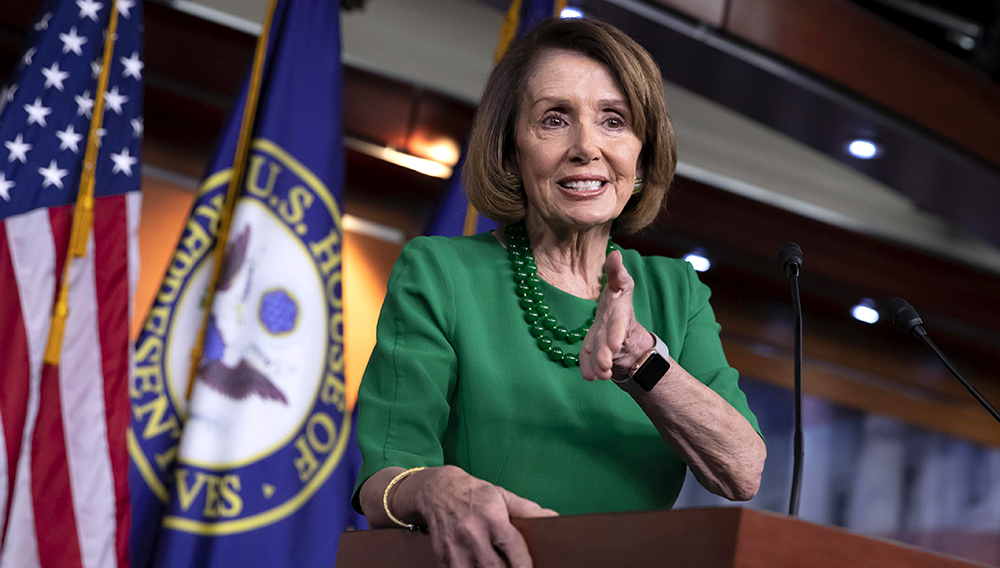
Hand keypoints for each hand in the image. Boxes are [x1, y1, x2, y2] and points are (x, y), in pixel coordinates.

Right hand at [415, 466, 557, 567]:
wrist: (437, 491)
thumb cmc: (475, 494)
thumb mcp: (502, 496)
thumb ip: (527, 510)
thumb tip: (553, 518)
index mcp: (491, 517)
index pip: (512, 547)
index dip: (524, 564)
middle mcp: (472, 534)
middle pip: (494, 567)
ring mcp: (455, 549)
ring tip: (495, 566)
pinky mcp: (443, 559)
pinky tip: (478, 565)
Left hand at [579, 250, 652, 381]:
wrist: (622, 326)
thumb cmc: (618, 302)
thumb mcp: (621, 285)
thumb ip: (616, 272)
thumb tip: (614, 253)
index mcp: (619, 314)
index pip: (618, 324)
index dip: (615, 334)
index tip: (613, 344)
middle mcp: (612, 332)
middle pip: (608, 344)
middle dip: (606, 355)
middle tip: (604, 366)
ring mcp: (603, 344)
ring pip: (600, 356)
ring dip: (599, 366)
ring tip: (599, 376)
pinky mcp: (594, 352)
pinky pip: (590, 362)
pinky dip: (589, 369)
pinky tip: (588, 376)